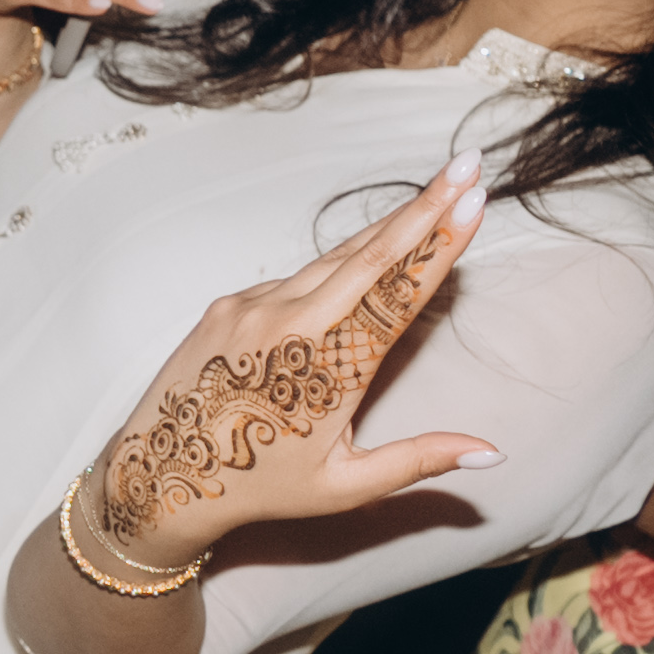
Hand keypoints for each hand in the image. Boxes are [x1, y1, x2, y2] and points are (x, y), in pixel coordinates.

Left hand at [91, 151, 499, 570]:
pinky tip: (365, 254)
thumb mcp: (347, 485)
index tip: (473, 201)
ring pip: (332, 259)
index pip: (396, 293)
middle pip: (370, 254)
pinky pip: (294, 279)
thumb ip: (420, 459)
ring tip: (433, 194)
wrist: (160, 476)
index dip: (438, 245)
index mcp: (327, 368)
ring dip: (385, 229)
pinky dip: (333, 267)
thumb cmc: (260, 486)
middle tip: (468, 167)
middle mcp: (289, 324)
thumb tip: (493, 453)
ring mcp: (254, 307)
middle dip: (425, 208)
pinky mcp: (229, 303)